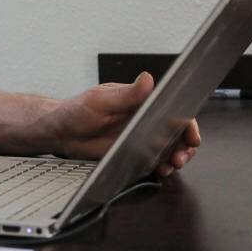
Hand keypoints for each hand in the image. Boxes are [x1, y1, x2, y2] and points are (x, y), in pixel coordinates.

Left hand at [50, 72, 200, 175]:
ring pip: (169, 147)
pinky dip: (162, 166)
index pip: (172, 108)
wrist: (60, 133)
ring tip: (171, 165)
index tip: (191, 135)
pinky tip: (161, 170)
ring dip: (175, 157)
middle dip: (185, 145)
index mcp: (140, 101)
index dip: (187, 122)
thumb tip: (148, 80)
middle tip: (181, 156)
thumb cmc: (76, 110)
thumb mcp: (100, 100)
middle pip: (176, 131)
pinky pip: (154, 160)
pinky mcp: (132, 153)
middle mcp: (144, 118)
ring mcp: (139, 137)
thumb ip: (126, 94)